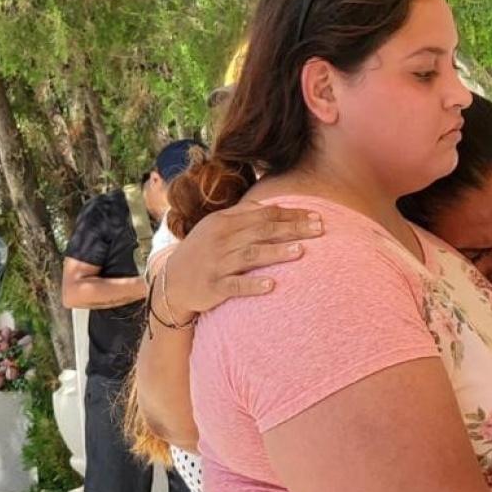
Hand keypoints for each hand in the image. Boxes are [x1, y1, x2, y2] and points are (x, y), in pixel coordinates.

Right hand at [161, 202, 324, 316]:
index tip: (317, 216)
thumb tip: (269, 205)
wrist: (171, 283)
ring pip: (251, 255)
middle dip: (292, 229)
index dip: (291, 214)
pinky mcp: (214, 287)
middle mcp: (221, 240)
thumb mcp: (215, 227)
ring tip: (301, 251)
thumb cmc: (201, 251)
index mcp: (224, 222)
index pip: (264, 214)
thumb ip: (241, 215)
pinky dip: (253, 285)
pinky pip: (235, 286)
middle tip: (320, 230)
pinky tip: (272, 285)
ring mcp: (218, 264)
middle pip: (262, 231)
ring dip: (276, 252)